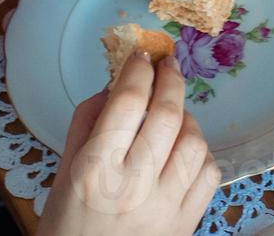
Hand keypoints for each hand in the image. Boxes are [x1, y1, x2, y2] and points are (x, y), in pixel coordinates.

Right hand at [39, 54, 219, 235]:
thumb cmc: (66, 225)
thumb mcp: (64, 171)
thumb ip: (88, 122)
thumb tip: (117, 82)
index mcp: (94, 170)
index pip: (127, 101)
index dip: (139, 68)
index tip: (142, 55)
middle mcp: (133, 186)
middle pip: (167, 114)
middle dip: (170, 80)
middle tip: (167, 65)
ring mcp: (165, 206)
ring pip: (194, 141)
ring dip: (187, 118)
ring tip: (173, 115)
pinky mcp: (187, 222)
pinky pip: (209, 173)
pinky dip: (200, 153)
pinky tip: (183, 151)